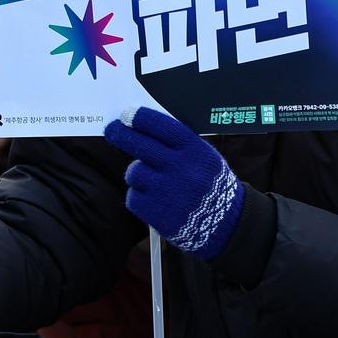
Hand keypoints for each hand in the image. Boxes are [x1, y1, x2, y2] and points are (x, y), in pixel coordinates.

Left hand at [104, 107, 243, 259]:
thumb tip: (145, 128)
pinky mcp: (155, 212)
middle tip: (112, 129)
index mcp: (194, 151)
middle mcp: (180, 168)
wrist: (225, 222)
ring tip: (152, 180)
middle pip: (140, 145)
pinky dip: (139, 197)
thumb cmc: (209, 184)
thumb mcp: (205, 157)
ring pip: (134, 172)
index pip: (161, 126)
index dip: (140, 118)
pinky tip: (154, 199)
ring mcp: (166, 190)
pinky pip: (133, 196)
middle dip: (122, 135)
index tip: (126, 114)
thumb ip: (179, 145)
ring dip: (137, 173)